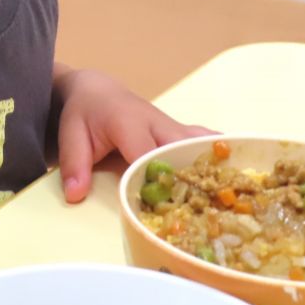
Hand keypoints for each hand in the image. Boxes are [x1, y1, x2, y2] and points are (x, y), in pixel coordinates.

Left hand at [53, 68, 213, 203]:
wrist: (96, 90)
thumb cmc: (84, 113)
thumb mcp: (70, 134)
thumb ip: (74, 164)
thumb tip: (75, 196)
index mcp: (129, 122)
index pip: (148, 155)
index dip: (157, 182)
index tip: (162, 211)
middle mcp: (157, 122)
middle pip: (182, 152)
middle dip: (192, 180)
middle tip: (204, 214)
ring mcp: (172, 126)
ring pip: (200, 146)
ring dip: (212, 170)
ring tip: (228, 202)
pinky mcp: (180, 132)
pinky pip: (205, 143)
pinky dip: (219, 158)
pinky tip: (234, 179)